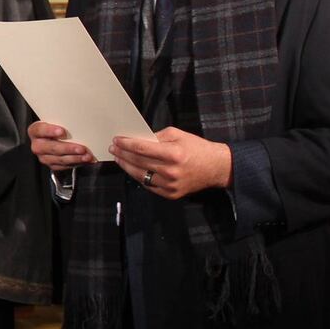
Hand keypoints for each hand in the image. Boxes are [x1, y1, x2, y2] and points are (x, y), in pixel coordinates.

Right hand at [28, 121, 94, 169]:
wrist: (54, 138)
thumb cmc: (57, 127)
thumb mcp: (57, 122)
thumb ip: (63, 121)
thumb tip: (78, 118)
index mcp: (35, 131)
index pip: (39, 130)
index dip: (50, 131)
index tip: (62, 131)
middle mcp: (37, 145)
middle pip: (51, 148)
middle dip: (68, 148)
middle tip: (81, 148)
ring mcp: (44, 157)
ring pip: (59, 159)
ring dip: (75, 158)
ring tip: (87, 156)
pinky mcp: (52, 165)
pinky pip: (64, 166)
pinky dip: (76, 163)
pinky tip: (84, 159)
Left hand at [108, 127, 231, 200]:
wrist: (216, 167)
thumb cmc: (197, 148)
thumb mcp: (178, 134)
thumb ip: (156, 136)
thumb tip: (137, 138)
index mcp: (173, 154)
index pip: (141, 148)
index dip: (126, 144)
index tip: (117, 140)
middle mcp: (171, 171)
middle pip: (138, 162)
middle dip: (123, 154)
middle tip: (113, 148)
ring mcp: (170, 185)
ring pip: (140, 176)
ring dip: (126, 166)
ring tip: (119, 158)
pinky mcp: (170, 194)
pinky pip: (149, 185)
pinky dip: (139, 176)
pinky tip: (132, 169)